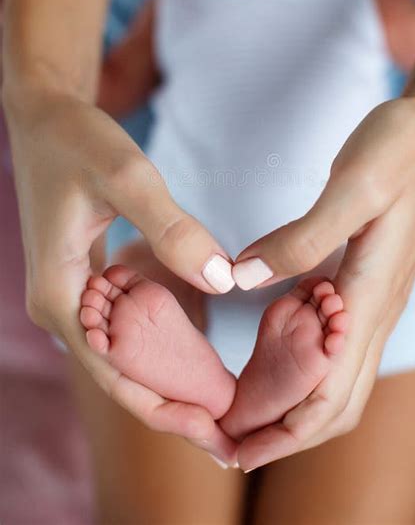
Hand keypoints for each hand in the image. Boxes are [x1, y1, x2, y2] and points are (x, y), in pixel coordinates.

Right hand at [3, 89, 237, 462]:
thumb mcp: (127, 179)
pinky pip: (124, 326)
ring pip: (123, 355)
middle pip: (121, 375)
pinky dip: (157, 344)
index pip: (116, 374)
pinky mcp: (86, 279)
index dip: (169, 408)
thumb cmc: (78, 141)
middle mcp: (61, 306)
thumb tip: (220, 281)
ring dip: (168, 379)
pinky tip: (193, 353)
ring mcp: (72, 294)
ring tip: (222, 405)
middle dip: (175, 407)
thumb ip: (172, 230)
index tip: (219, 432)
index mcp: (60, 295)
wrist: (45, 115)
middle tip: (232, 437)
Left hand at [233, 93, 414, 468]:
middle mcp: (378, 308)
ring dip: (294, 406)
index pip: (332, 390)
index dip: (284, 429)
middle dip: (287, 434)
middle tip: (231, 445)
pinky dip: (304, 366)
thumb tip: (243, 280)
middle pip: (339, 401)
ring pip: (340, 379)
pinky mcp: (367, 282)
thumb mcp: (352, 186)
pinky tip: (272, 353)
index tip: (235, 447)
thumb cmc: (397, 149)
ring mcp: (376, 298)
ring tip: (245, 412)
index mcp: (373, 294)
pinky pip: (337, 344)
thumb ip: (301, 237)